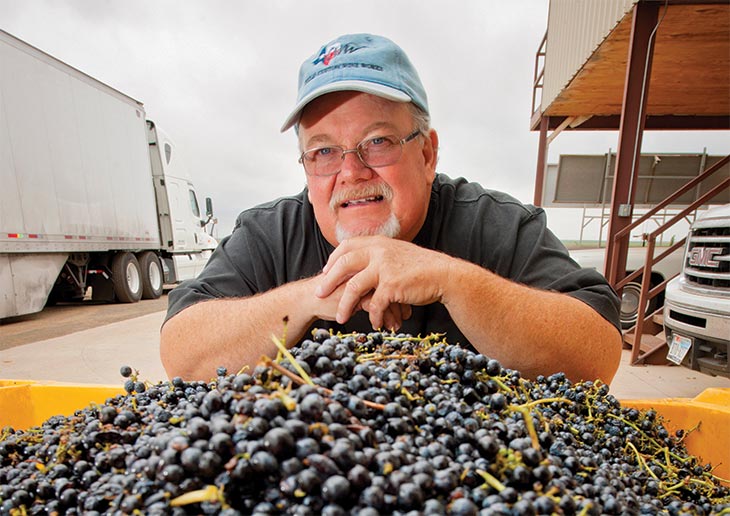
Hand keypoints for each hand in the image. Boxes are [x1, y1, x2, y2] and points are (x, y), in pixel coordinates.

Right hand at [308, 274, 409, 330]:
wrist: (309, 298)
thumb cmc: (333, 293)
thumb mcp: (356, 285)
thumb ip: (371, 284)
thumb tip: (393, 296)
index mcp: (367, 259)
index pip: (392, 274)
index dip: (401, 290)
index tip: (406, 305)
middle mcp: (365, 266)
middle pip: (393, 283)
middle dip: (402, 302)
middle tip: (406, 315)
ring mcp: (360, 277)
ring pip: (386, 294)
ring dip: (393, 312)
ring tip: (396, 324)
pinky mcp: (354, 291)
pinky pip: (376, 304)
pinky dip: (382, 317)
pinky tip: (384, 326)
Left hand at [315, 236, 450, 328]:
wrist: (444, 275)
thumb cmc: (422, 268)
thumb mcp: (397, 253)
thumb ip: (380, 255)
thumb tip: (364, 263)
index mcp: (378, 243)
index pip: (347, 246)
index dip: (333, 259)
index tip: (326, 271)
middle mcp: (379, 251)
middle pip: (343, 264)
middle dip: (328, 281)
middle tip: (319, 293)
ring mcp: (384, 267)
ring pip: (354, 287)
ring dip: (345, 305)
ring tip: (340, 318)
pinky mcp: (391, 285)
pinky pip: (374, 304)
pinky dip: (373, 316)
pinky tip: (374, 323)